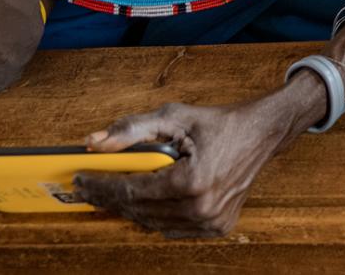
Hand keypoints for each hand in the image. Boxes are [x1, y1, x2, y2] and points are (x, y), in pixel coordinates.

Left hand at [74, 97, 288, 237]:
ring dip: (130, 208)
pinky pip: (172, 228)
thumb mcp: (176, 117)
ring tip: (112, 193)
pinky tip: (144, 202)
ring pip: (153, 223)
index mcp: (192, 182)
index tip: (81, 179)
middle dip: (110, 198)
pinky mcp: (217, 227)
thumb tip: (95, 143)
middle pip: (139, 210)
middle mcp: (202, 207)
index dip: (102, 186)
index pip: (132, 190)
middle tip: (89, 187)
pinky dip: (154, 217)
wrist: (263, 133)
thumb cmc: (222, 123)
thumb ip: (133, 129)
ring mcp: (211, 221)